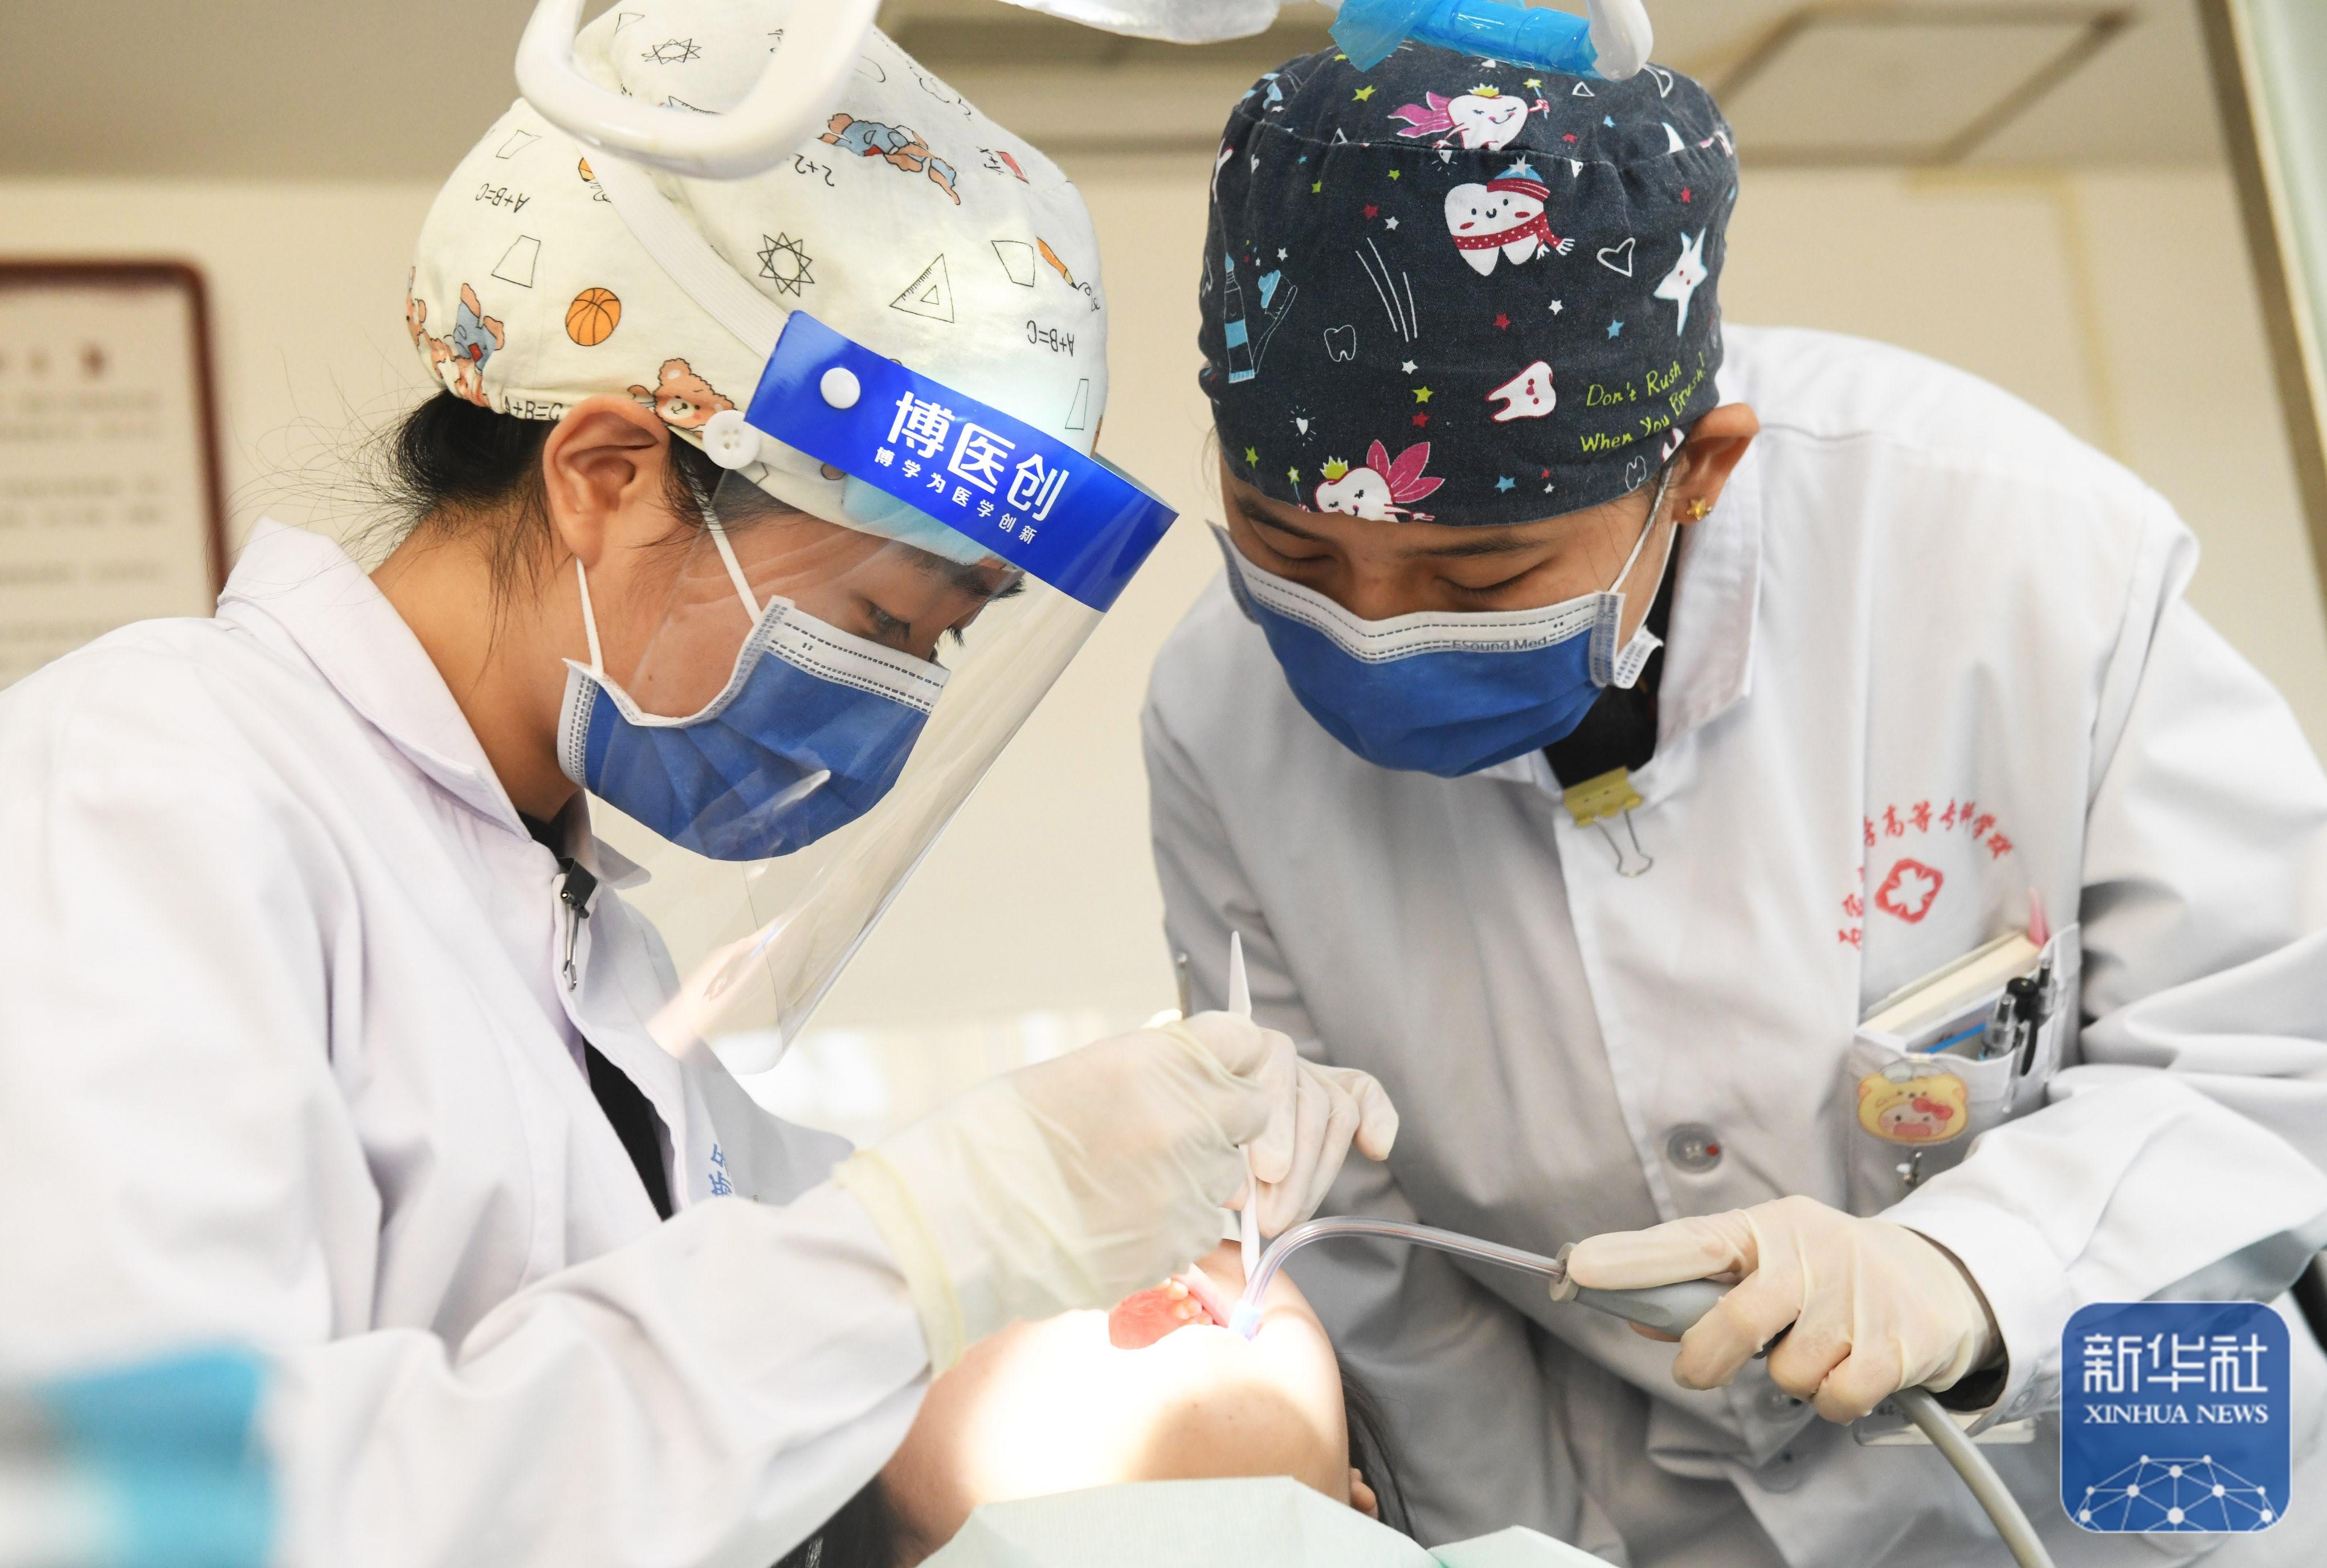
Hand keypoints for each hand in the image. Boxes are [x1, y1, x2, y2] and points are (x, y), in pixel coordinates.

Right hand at [833, 1018, 1271, 1371]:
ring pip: (1230, 1177)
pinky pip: (1203, 1229)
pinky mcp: (1177, 1243)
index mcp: (1158, 1060)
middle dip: (1224, 1123)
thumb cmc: (1002, 1140)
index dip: (1236, 1061)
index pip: (1245, 1043)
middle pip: (1251, 1114)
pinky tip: (1124, 1221)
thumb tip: (1194, 1081)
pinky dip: (1176, 1225)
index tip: (1220, 1075)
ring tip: (1132, 1183)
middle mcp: (1187, 1118)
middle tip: (1175, 1134)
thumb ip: (1152, 1074)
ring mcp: (1188, 1185)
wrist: (962, 1222)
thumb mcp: (1079, 1075)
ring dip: (1199, 1178)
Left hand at [1192, 1012, 1397, 1235]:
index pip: (1272, 1069)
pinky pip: (1363, 1092)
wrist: (1177, 1107)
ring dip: (1317, 1173)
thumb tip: (1238, 1190)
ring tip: (1287, 1219)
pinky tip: (1375, 1149)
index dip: (1278, 1121)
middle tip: (1270, 1219)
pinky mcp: (1331, 1086)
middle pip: (1308, 1099)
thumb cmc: (1181, 1126)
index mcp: (1232, 1048)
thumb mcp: (1187, 1129)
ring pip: (1335, 1109)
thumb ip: (1210, 1148)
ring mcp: (1302, 1069)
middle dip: (1297, 1167)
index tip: (1267, 1173)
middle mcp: (1272, 1050)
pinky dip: (1377, 1119)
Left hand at [1565, 1195, 1999, 1422]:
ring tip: (1814, 1348)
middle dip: (1707, 1358)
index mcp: (1768, 1227)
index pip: (1691, 1241)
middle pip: (1735, 1318)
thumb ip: (1701, 1289)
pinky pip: (1835, 1398)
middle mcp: (1811, 1251)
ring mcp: (1858, 1296)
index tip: (1582, 1268)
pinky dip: (1832, 1399)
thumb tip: (1637, 1312)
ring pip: (1787, 1371)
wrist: (1938, 1282)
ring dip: (1789, 1377)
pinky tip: (1848, 1369)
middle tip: (1698, 1370)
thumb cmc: (1827, 1276)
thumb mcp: (1767, 1263)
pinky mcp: (1899, 1343)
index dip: (1634, 1257)